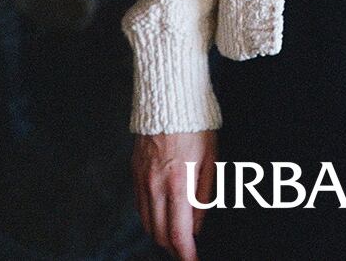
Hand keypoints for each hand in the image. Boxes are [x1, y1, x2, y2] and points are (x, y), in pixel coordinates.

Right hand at [132, 129, 218, 259]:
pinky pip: (140, 206)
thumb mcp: (211, 159)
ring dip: (161, 235)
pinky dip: (150, 217)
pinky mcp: (134, 172)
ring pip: (147, 223)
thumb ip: (204, 196)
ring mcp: (142, 180)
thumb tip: (196, 226)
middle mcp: (156, 186)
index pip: (179, 234)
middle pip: (160, 234)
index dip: (186, 255)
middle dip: (174, 248)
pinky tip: (162, 214)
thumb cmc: (196, 127)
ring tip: (176, 235)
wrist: (169, 100)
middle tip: (187, 250)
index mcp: (179, 183)